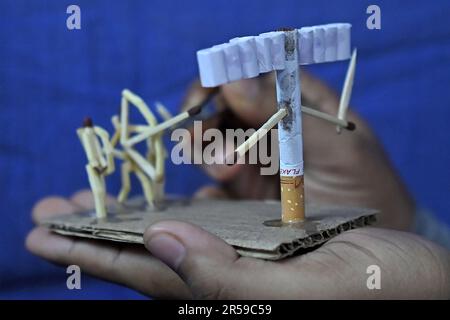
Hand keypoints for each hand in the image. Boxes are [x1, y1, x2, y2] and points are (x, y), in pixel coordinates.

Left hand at [26, 192, 449, 298]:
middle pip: (143, 256)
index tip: (40, 233)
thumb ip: (227, 278)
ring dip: (126, 217)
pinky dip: (173, 209)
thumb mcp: (308, 292)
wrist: (426, 284)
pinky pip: (205, 224)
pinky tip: (156, 200)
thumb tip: (159, 239)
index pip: (140, 274)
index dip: (87, 253)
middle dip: (93, 233)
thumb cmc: (382, 292)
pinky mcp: (264, 242)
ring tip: (86, 202)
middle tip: (46, 211)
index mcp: (226, 296)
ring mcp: (243, 260)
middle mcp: (225, 280)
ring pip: (168, 238)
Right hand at [182, 72, 414, 229]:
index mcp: (293, 98)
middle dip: (209, 124)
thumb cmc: (366, 182)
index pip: (248, 75)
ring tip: (227, 171)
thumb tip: (233, 80)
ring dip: (208, 155)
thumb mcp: (337, 146)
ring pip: (212, 145)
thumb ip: (288, 114)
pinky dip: (208, 189)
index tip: (202, 98)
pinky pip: (214, 185)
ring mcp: (254, 158)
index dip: (219, 79)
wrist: (370, 235)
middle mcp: (268, 124)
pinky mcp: (245, 192)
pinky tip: (215, 196)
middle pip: (221, 109)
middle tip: (208, 145)